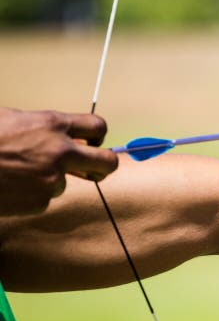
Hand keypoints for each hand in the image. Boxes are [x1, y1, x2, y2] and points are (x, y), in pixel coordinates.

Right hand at [0, 107, 116, 215]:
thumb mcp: (11, 118)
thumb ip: (41, 127)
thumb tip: (62, 135)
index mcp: (52, 125)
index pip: (97, 126)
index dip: (98, 135)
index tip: (92, 142)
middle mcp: (59, 152)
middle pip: (106, 163)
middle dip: (103, 167)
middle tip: (93, 170)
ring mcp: (52, 179)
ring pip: (64, 182)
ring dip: (47, 180)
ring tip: (15, 172)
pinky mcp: (41, 202)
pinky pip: (44, 198)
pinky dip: (31, 194)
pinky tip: (10, 186)